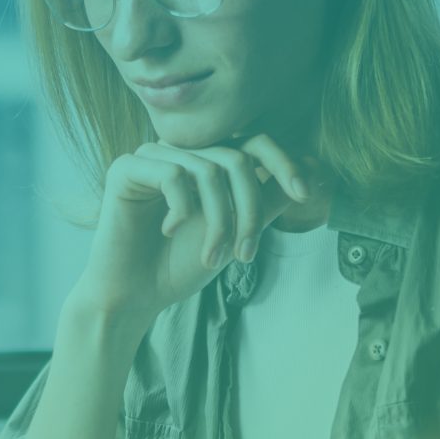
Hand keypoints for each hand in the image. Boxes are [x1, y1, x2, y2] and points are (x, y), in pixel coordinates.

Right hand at [71, 133, 313, 322]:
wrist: (136, 296)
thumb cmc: (180, 264)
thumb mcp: (236, 232)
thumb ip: (268, 199)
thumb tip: (313, 165)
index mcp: (206, 161)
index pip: (252, 143)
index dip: (283, 162)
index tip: (305, 194)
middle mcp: (180, 152)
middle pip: (236, 158)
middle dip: (250, 210)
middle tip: (246, 253)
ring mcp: (152, 157)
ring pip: (209, 170)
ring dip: (219, 222)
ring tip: (212, 256)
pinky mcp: (126, 169)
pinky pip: (172, 174)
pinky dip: (182, 209)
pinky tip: (169, 230)